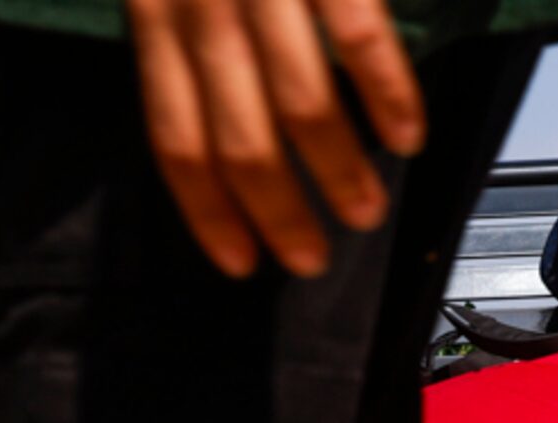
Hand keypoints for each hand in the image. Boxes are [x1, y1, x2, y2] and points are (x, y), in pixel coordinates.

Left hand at [121, 0, 424, 280]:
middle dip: (281, 214)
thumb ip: (186, 37)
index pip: (175, 140)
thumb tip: (228, 129)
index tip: (239, 261)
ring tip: (364, 212)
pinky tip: (406, 136)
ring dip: (338, 174)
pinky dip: (388, 97)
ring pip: (302, 106)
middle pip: (239, 141)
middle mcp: (200, 3)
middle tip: (310, 257)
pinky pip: (360, 40)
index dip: (209, 212)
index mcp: (151, 12)